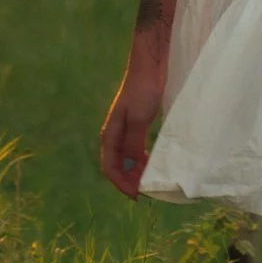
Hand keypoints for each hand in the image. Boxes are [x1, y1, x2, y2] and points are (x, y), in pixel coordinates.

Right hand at [99, 57, 164, 196]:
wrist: (150, 68)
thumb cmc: (142, 91)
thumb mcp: (138, 119)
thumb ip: (132, 144)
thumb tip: (130, 166)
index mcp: (110, 135)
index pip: (110, 167)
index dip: (121, 183)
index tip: (137, 194)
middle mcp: (115, 136)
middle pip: (117, 166)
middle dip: (129, 180)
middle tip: (146, 191)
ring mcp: (125, 131)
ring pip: (127, 160)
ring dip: (136, 172)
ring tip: (149, 180)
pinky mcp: (136, 126)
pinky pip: (135, 151)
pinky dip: (141, 161)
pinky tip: (152, 164)